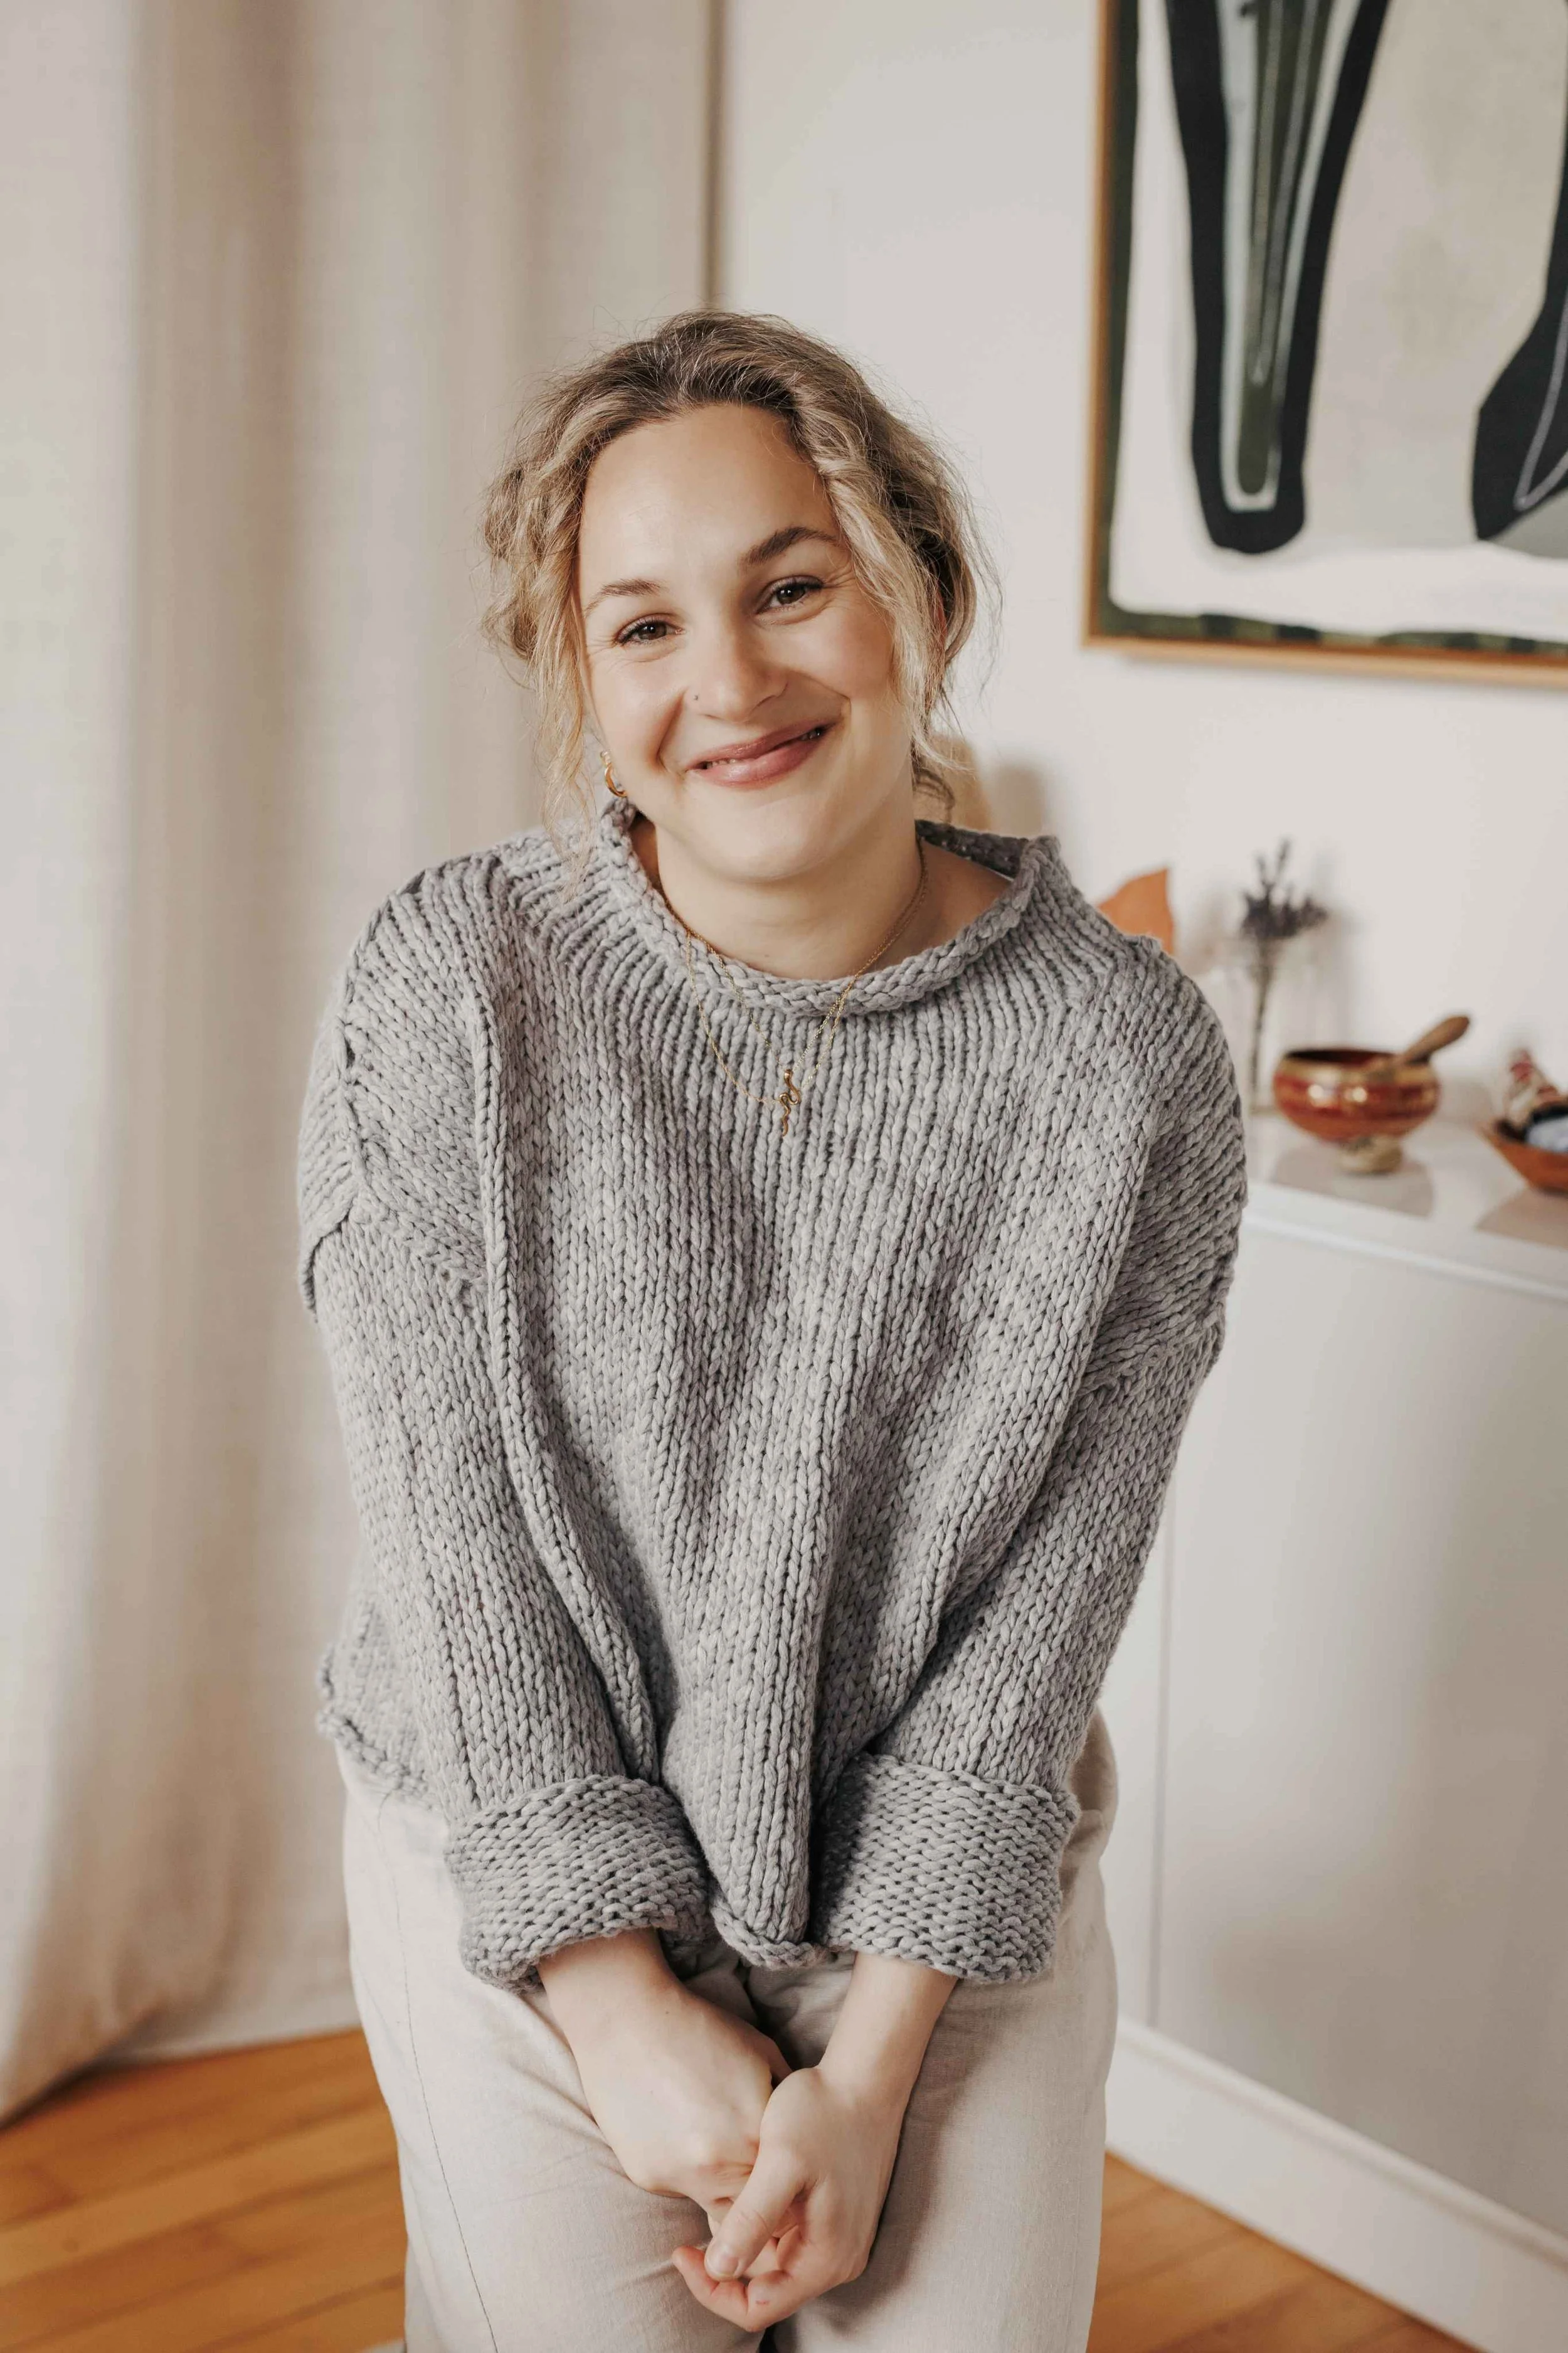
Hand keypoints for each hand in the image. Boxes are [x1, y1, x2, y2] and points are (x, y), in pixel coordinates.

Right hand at [538, 1929, 793, 2246]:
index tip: (785, 2163)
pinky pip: (681, 2189)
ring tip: (720, 2149)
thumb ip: (786, 2098)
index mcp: (756, 2134)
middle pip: (754, 2204)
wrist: (627, 2022)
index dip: (787, 2174)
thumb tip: (803, 2129)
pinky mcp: (648, 2178)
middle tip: (755, 2162)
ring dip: (725, 2189)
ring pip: (718, 2209)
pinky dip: (688, 2172)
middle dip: (758, 2188)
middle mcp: (720, 2165)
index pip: (789, 2185)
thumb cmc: (700, 2030)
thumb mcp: (761, 2052)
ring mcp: (680, 2177)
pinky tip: (681, 2133)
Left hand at [669, 2052, 908, 2326]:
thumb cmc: (823, 2112)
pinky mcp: (837, 2217)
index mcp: (827, 2258)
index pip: (757, 2308)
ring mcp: (841, 2239)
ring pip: (776, 2262)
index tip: (681, 2251)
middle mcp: (839, 2260)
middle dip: (725, 2266)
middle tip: (690, 2230)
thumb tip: (718, 2270)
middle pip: (766, 2289)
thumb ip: (752, 2219)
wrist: (866, 2077)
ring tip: (719, 2203)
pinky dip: (762, 2224)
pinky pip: (790, 2238)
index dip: (712, 2290)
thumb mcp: (781, 2161)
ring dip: (743, 2242)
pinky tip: (746, 2191)